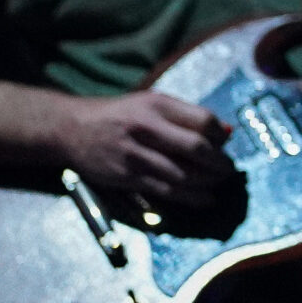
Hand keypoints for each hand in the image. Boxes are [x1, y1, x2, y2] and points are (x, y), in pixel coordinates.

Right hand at [54, 91, 235, 207]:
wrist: (71, 128)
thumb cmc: (119, 114)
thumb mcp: (151, 103)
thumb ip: (186, 116)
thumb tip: (227, 133)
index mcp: (156, 105)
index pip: (203, 120)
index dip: (221, 135)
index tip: (227, 144)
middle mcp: (146, 128)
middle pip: (196, 148)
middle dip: (219, 162)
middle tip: (230, 170)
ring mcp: (135, 154)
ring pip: (182, 173)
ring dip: (207, 182)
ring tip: (219, 183)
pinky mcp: (127, 177)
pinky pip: (165, 191)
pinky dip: (190, 197)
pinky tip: (205, 199)